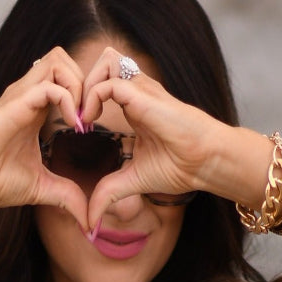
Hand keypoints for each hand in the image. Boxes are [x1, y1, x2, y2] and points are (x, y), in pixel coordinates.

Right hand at [0, 49, 91, 230]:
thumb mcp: (42, 188)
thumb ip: (67, 196)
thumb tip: (89, 219)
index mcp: (35, 107)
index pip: (65, 77)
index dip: (85, 94)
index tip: (90, 127)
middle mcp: (28, 94)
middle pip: (64, 59)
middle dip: (86, 83)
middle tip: (90, 117)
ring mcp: (21, 95)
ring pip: (58, 60)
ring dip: (79, 86)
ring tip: (82, 119)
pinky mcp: (15, 104)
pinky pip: (49, 86)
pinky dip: (69, 100)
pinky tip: (73, 127)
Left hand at [76, 45, 225, 226]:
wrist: (204, 163)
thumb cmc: (180, 167)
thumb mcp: (132, 181)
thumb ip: (108, 193)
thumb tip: (90, 221)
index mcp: (135, 105)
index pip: (106, 81)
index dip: (87, 97)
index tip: (80, 128)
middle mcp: (138, 91)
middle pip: (104, 61)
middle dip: (83, 82)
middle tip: (77, 115)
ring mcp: (142, 90)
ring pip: (106, 60)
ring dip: (87, 84)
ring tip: (84, 115)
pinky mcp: (143, 95)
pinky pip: (109, 83)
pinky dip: (92, 98)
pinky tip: (90, 123)